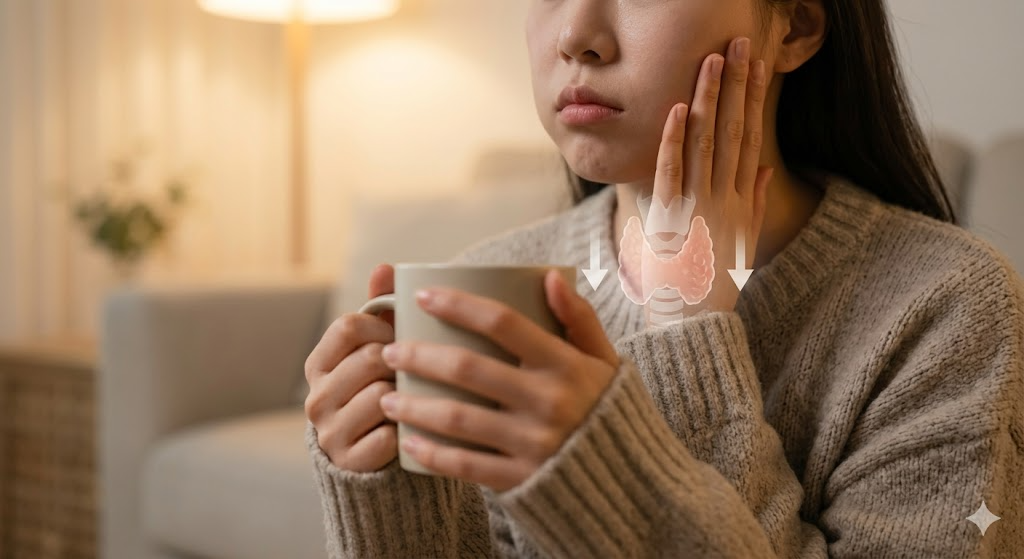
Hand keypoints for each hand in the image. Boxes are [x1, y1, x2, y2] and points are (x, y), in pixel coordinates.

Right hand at [304, 264, 398, 471]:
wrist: (380, 455)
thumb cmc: (383, 387)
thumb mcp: (379, 347)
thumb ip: (381, 307)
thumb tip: (385, 267)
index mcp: (318, 364)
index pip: (348, 326)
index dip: (383, 326)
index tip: (399, 335)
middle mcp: (315, 397)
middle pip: (370, 359)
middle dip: (401, 362)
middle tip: (415, 371)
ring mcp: (329, 432)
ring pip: (382, 396)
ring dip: (407, 397)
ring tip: (414, 400)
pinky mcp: (349, 462)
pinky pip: (389, 436)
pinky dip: (406, 432)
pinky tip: (410, 430)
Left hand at [378, 271, 618, 491]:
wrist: (631, 482)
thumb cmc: (608, 410)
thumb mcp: (606, 361)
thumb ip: (580, 319)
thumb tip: (551, 276)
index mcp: (566, 364)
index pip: (503, 322)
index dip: (458, 304)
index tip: (422, 295)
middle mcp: (548, 401)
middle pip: (468, 368)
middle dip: (419, 356)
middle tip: (390, 350)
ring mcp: (533, 443)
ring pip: (457, 418)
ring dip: (414, 406)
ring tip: (387, 397)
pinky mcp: (522, 479)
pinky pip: (466, 465)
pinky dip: (432, 454)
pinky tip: (408, 442)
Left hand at [655, 37, 772, 312]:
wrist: (695, 323)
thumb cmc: (713, 284)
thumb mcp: (741, 241)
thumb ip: (752, 202)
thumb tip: (761, 168)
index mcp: (740, 199)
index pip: (749, 136)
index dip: (751, 97)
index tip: (755, 64)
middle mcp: (724, 197)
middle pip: (733, 130)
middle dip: (737, 85)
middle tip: (739, 44)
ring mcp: (699, 206)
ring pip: (707, 143)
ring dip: (710, 100)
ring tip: (714, 61)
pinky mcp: (672, 220)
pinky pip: (673, 173)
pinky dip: (675, 141)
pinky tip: (678, 110)